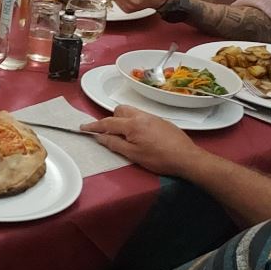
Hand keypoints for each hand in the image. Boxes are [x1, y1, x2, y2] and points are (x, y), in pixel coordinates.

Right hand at [81, 104, 204, 177]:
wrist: (187, 158)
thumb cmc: (159, 159)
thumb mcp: (134, 155)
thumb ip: (115, 144)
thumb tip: (100, 137)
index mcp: (132, 124)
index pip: (108, 122)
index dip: (94, 126)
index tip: (83, 127)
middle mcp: (142, 116)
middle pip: (120, 110)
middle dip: (112, 119)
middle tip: (111, 134)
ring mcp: (153, 117)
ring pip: (132, 112)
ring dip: (124, 120)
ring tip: (127, 136)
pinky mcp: (161, 121)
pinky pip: (142, 116)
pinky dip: (135, 122)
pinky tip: (142, 136)